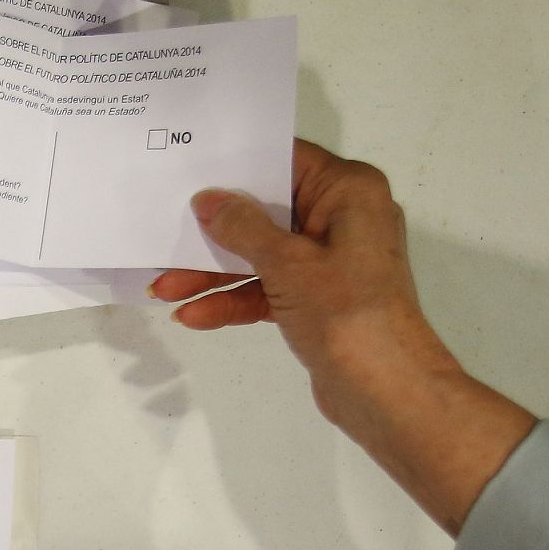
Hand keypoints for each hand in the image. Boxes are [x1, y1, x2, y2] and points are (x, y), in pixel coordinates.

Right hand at [150, 139, 534, 534]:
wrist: (385, 389)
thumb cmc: (345, 309)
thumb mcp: (287, 262)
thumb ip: (243, 226)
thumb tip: (208, 199)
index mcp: (348, 192)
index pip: (287, 160)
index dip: (239, 164)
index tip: (190, 166)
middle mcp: (341, 219)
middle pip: (266, 212)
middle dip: (213, 230)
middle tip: (165, 231)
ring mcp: (329, 262)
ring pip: (260, 255)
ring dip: (213, 273)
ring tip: (163, 289)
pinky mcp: (316, 299)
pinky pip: (267, 289)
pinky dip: (233, 300)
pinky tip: (193, 315)